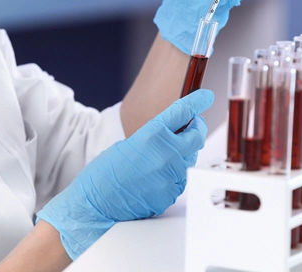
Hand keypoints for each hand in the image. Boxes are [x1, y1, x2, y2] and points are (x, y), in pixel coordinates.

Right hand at [37, 90, 214, 259]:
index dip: (197, 102)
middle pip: (197, 136)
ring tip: (159, 160)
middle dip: (196, 129)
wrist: (96, 204)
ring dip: (182, 155)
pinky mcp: (173, 193)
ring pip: (190, 159)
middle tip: (193, 126)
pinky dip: (174, 176)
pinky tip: (155, 178)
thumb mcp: (129, 144)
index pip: (183, 112)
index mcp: (153, 135)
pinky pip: (181, 180)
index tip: (205, 97)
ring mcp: (172, 175)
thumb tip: (173, 135)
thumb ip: (156, 137)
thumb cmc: (105, 174)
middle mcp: (167, 153)